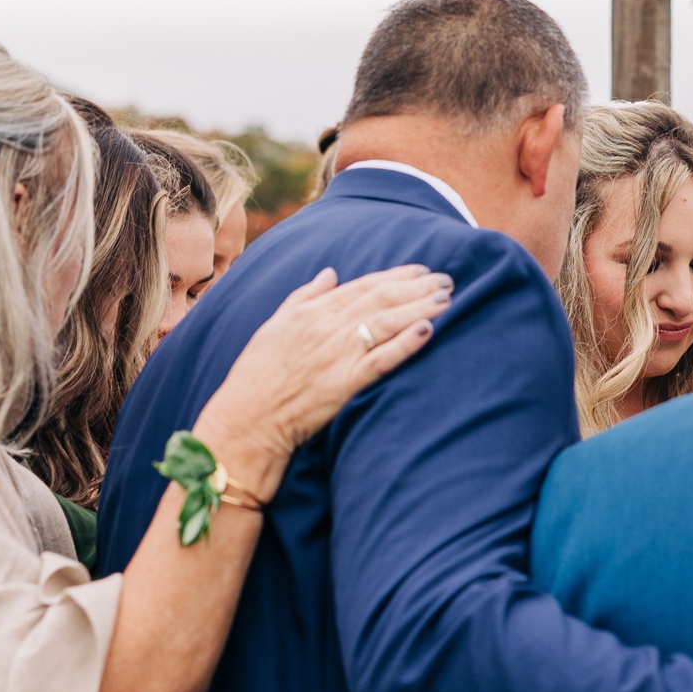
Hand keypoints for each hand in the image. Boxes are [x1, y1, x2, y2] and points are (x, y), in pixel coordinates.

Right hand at [193, 266, 451, 497]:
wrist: (245, 421)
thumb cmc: (255, 377)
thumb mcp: (273, 326)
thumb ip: (303, 297)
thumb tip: (330, 273)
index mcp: (310, 312)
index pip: (362, 286)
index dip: (395, 276)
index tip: (421, 270)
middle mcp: (326, 328)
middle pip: (381, 300)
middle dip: (417, 287)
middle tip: (447, 279)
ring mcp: (336, 355)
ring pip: (386, 323)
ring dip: (419, 308)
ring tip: (447, 299)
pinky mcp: (344, 384)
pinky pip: (380, 360)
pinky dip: (404, 345)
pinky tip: (427, 331)